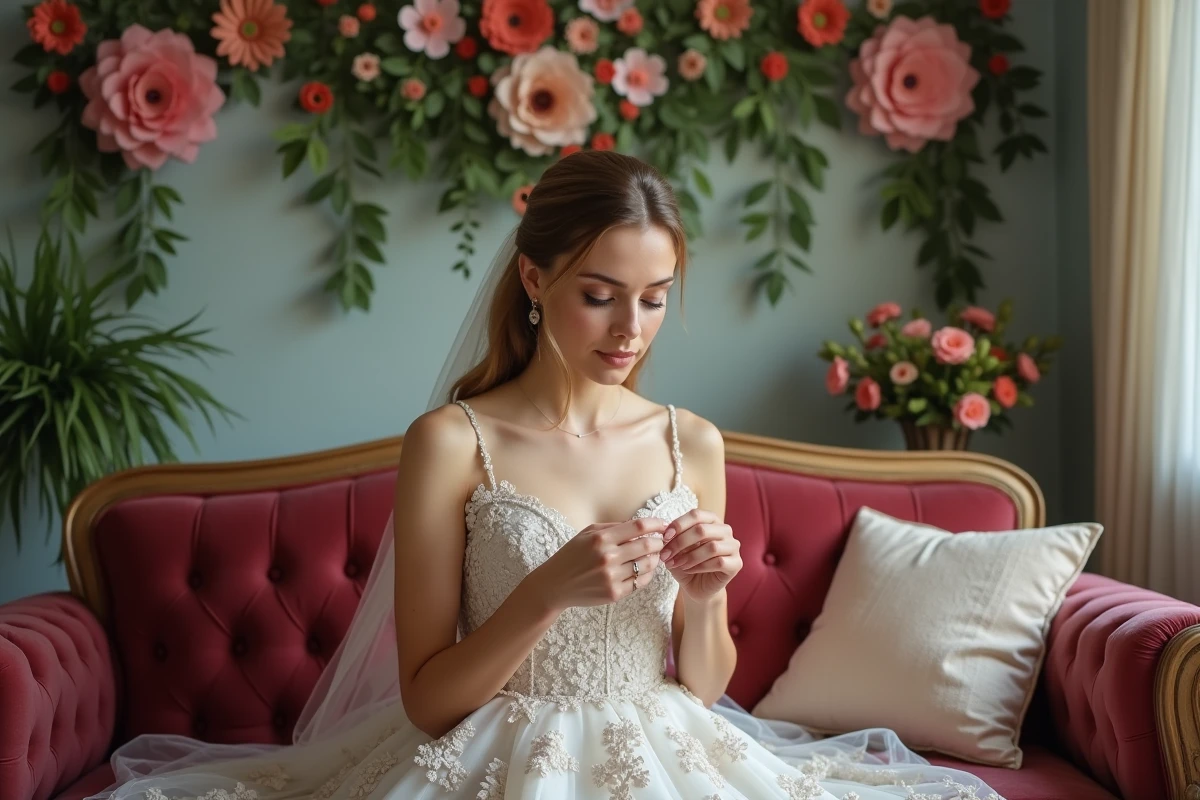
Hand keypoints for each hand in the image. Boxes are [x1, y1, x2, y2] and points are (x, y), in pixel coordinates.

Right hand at [531, 517, 667, 609]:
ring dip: (655, 559)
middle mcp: (608, 557)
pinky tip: (643, 570)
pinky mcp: (614, 593)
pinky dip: (646, 574)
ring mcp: (612, 577)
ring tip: (653, 556)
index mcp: (601, 538)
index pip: (638, 527)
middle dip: (659, 542)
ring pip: (647, 565)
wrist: (556, 585)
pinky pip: (640, 582)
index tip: (663, 525)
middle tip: (661, 541)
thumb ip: (613, 527)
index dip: (656, 524)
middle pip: (647, 546)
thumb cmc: (572, 555)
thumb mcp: (587, 533)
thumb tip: (640, 524)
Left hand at [660, 510, 741, 601]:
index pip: (696, 515)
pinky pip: (719, 562)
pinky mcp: (736, 564)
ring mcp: (733, 546)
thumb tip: (666, 532)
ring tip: (675, 564)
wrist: (697, 587)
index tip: (664, 537)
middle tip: (665, 555)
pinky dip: (699, 566)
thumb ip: (674, 538)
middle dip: (680, 543)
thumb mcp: (677, 549)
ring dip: (689, 557)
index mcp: (711, 520)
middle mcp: (725, 530)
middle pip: (702, 530)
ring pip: (711, 547)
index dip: (679, 524)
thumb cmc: (687, 563)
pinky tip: (688, 570)